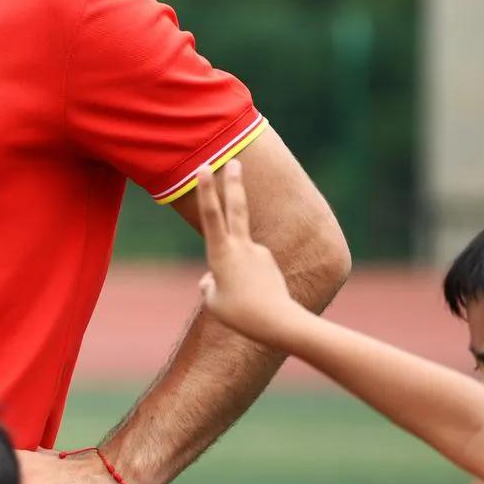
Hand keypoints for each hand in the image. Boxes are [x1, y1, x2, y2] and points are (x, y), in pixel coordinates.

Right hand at [196, 160, 304, 344]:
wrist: (279, 322)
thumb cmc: (240, 313)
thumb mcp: (212, 301)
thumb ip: (208, 284)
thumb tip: (211, 278)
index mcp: (221, 254)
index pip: (212, 215)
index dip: (206, 191)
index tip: (205, 167)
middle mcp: (241, 247)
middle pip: (237, 207)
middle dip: (234, 183)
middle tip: (235, 161)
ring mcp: (258, 253)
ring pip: (238, 253)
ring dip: (233, 272)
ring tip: (241, 301)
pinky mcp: (269, 262)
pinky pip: (249, 268)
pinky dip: (246, 282)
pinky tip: (253, 301)